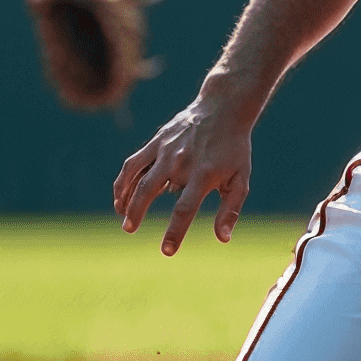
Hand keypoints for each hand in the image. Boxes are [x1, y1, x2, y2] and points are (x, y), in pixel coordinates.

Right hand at [111, 81, 254, 253]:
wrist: (223, 109)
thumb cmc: (234, 149)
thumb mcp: (240, 179)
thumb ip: (230, 210)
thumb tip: (222, 238)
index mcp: (203, 174)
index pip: (185, 209)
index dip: (175, 232)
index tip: (166, 251)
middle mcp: (181, 161)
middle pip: (149, 190)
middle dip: (136, 213)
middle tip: (129, 230)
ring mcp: (165, 149)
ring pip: (137, 176)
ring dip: (125, 197)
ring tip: (122, 216)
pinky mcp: (156, 141)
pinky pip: (134, 163)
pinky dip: (124, 180)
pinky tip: (120, 196)